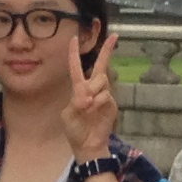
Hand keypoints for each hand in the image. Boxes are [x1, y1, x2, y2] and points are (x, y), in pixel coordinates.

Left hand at [63, 29, 120, 161]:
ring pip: (101, 81)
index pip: (75, 68)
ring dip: (94, 90)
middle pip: (100, 66)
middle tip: (113, 37)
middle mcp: (92, 89)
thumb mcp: (68, 116)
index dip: (74, 53)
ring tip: (87, 105)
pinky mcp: (111, 103)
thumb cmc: (75, 130)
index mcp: (78, 89)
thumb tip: (87, 97)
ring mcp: (103, 95)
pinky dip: (99, 101)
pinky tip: (94, 109)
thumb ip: (75, 103)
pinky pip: (106, 95)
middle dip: (106, 51)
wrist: (88, 144)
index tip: (74, 38)